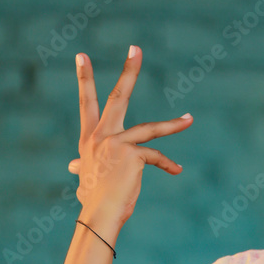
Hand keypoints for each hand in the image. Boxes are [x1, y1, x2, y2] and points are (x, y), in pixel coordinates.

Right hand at [67, 46, 192, 226]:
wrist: (98, 215)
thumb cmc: (94, 200)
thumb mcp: (86, 178)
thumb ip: (83, 166)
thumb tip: (73, 166)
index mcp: (89, 139)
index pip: (87, 103)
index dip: (85, 78)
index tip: (82, 56)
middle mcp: (101, 136)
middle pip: (117, 97)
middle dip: (129, 71)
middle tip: (136, 48)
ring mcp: (117, 143)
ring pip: (150, 129)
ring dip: (174, 125)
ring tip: (189, 119)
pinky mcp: (133, 155)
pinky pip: (157, 157)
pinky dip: (168, 165)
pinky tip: (177, 170)